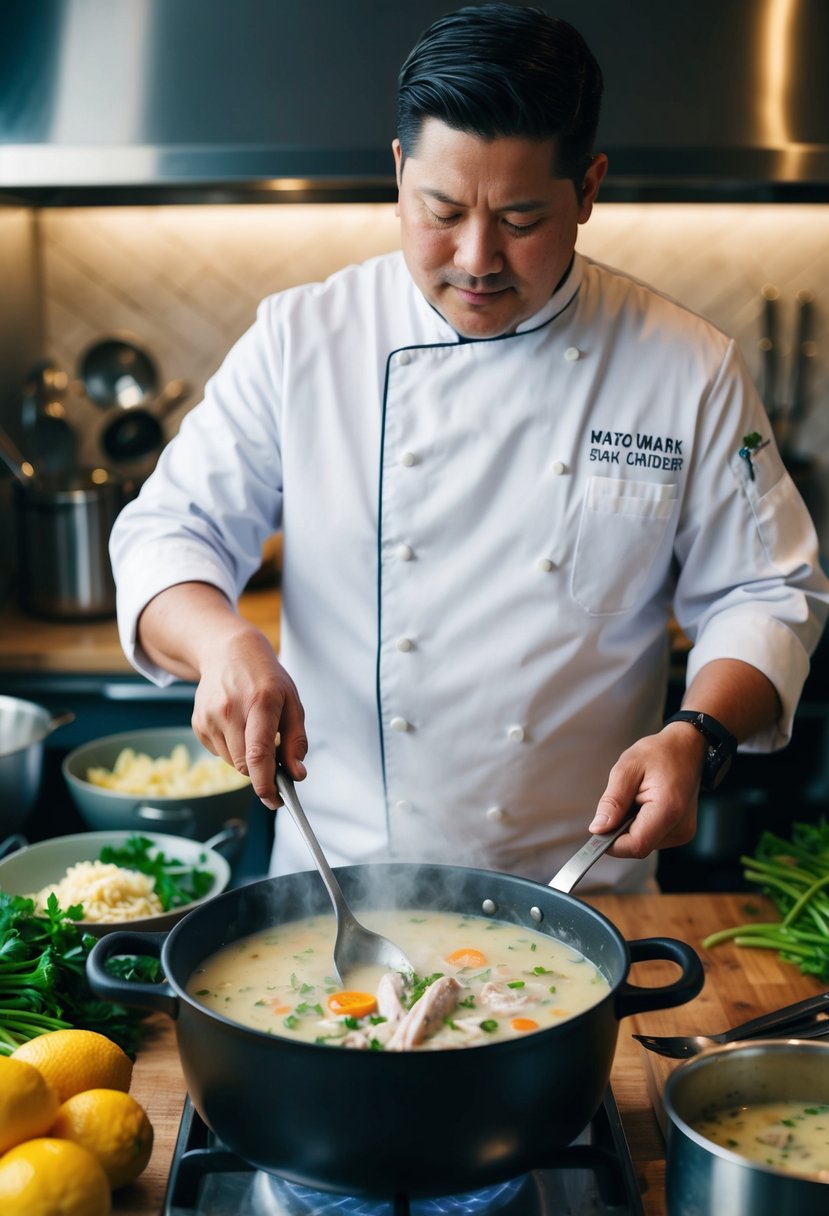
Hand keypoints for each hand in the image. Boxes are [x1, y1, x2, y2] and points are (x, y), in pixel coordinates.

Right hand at [190, 622, 307, 810]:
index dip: (267, 784)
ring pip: (233, 762)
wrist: (227, 651)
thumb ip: (297, 740)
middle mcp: (231, 710)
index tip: (277, 800)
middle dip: (262, 772)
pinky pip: (219, 753)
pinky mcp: (198, 723)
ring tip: (254, 731)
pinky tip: (237, 725)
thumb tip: (297, 774)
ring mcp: (210, 717)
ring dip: (247, 759)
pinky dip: (232, 749)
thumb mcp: (292, 702)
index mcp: (260, 702)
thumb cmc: (265, 677)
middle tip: (275, 761)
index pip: (260, 754)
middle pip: (245, 764)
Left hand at [588, 723, 706, 858]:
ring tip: (637, 798)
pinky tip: (645, 804)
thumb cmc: (659, 753)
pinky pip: (652, 837)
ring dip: (630, 826)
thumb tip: (598, 829)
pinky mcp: (681, 832)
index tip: (598, 830)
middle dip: (620, 830)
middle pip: (638, 846)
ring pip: (643, 843)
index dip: (611, 843)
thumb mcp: (627, 768)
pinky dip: (641, 825)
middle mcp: (680, 827)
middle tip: (622, 801)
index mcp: (668, 809)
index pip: (636, 845)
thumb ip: (613, 801)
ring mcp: (683, 832)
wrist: (686, 749)